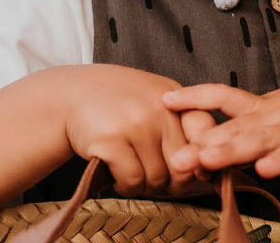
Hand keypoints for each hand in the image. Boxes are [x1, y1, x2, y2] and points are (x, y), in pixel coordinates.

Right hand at [64, 64, 216, 195]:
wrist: (74, 94)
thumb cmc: (120, 103)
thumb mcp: (156, 101)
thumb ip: (181, 125)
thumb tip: (204, 170)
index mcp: (176, 98)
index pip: (205, 133)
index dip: (200, 158)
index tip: (189, 168)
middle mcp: (160, 108)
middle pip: (183, 165)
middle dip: (172, 180)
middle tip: (156, 177)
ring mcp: (137, 123)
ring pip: (158, 178)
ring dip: (146, 185)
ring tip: (134, 172)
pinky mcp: (112, 140)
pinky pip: (133, 181)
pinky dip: (127, 186)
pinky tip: (119, 174)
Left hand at [161, 73, 279, 178]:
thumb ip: (253, 124)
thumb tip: (215, 141)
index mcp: (264, 107)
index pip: (223, 96)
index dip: (195, 97)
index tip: (165, 99)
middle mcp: (275, 116)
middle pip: (234, 127)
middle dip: (203, 143)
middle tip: (174, 158)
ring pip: (260, 140)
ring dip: (232, 150)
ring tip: (207, 160)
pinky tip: (267, 170)